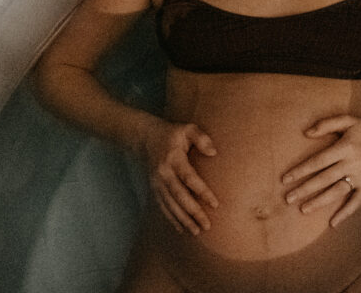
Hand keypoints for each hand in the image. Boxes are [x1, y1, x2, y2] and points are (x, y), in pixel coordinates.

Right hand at [140, 119, 219, 235]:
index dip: (202, 192)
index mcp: (174, 159)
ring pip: (171, 205)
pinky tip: (182, 229)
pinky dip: (172, 219)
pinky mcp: (154, 188)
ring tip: (196, 232)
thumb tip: (213, 153)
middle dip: (193, 213)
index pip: (189, 178)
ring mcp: (157, 183)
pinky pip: (163, 206)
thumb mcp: (187, 129)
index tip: (215, 204)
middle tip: (207, 226)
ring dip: (183, 220)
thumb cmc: (172, 133)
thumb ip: (201, 138)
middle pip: (180, 196)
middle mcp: (164, 173)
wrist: (145, 137)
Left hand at [280, 115, 360, 227]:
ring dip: (320, 201)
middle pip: (324, 178)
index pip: (318, 161)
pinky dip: (346, 213)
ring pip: (337, 191)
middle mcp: (352, 163)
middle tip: (288, 198)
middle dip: (305, 189)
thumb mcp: (348, 120)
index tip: (285, 179)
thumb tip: (306, 133)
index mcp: (345, 147)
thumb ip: (327, 124)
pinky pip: (357, 201)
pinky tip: (333, 223)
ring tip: (303, 209)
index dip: (301, 170)